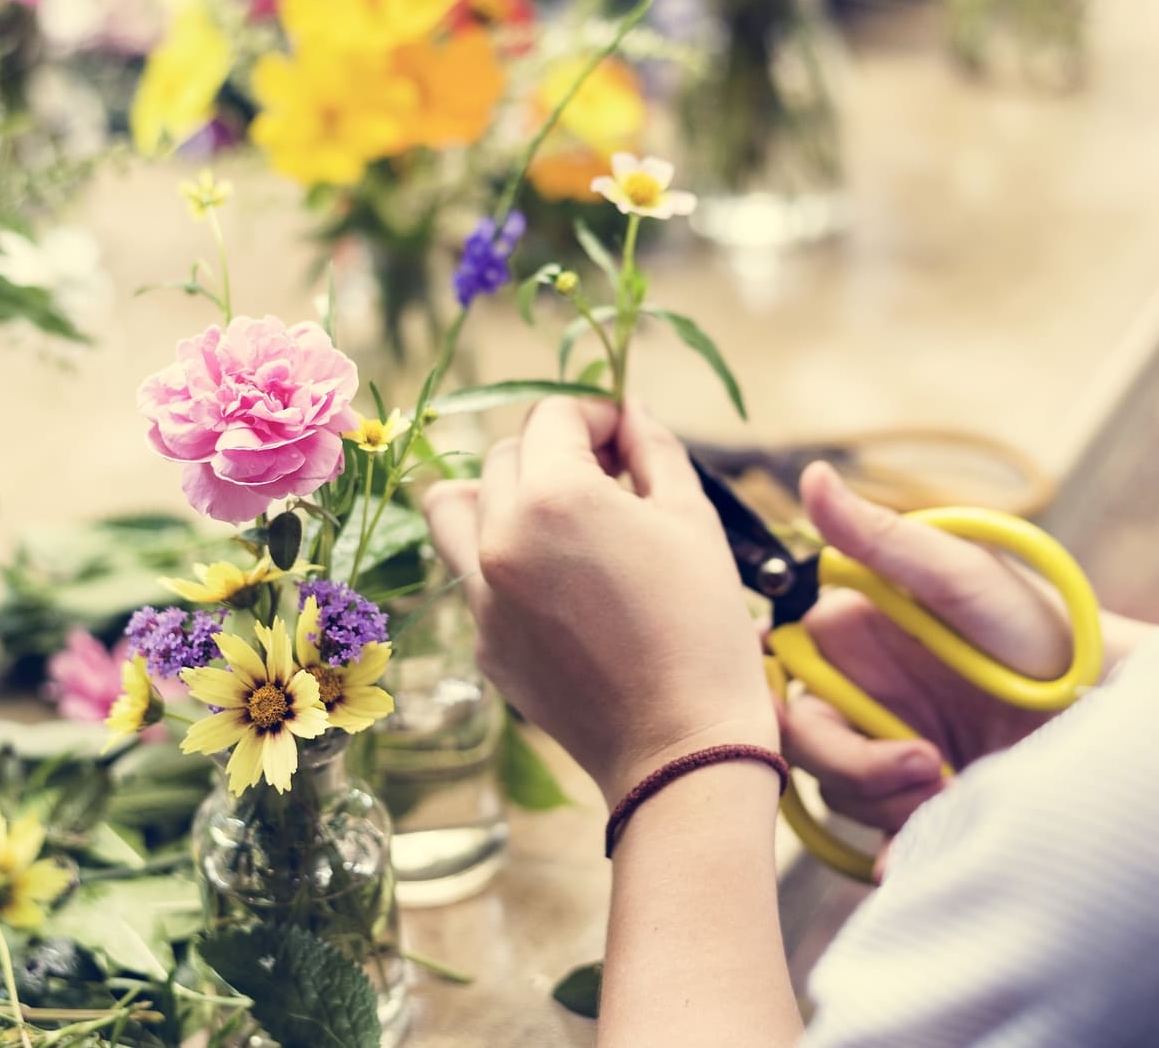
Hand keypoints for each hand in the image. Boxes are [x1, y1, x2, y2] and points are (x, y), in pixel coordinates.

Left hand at [422, 399, 776, 806]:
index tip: (627, 437)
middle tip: (610, 481)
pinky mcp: (483, 641)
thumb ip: (654, 449)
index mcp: (554, 496)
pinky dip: (504, 560)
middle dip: (555, 453)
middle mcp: (499, 538)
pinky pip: (472, 574)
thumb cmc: (702, 627)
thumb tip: (631, 411)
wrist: (680, 746)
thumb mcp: (693, 518)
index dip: (596, 414)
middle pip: (505, 456)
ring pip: (456, 509)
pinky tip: (561, 586)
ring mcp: (481, 595)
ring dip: (500, 495)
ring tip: (553, 518)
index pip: (553, 416)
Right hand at [779, 462, 1081, 834]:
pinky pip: (874, 834)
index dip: (786, 706)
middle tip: (928, 763)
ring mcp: (882, 745)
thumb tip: (812, 475)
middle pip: (802, 744)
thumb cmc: (1043, 629)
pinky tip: (936, 834)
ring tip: (957, 782)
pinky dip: (899, 843)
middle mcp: (855, 689)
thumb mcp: (962, 577)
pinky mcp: (912, 797)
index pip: (776, 674)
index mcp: (848, 633)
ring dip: (889, 799)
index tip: (825, 723)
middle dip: (857, 767)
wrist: (1106, 713)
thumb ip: (881, 538)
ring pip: (836, 792)